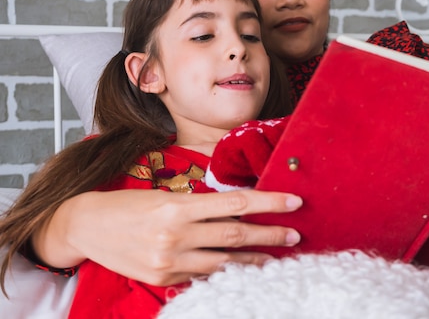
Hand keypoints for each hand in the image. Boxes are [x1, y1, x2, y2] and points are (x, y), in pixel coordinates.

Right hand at [33, 189, 301, 285]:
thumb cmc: (129, 204)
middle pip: (236, 235)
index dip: (269, 203)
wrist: (87, 226)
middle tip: (295, 235)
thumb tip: (239, 209)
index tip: (293, 202)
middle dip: (270, 235)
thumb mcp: (165, 195)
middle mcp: (176, 234)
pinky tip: (241, 269)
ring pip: (224, 262)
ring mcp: (170, 261)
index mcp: (179, 206)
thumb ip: (200, 205)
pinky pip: (202, 276)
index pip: (237, 204)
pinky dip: (224, 272)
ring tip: (276, 256)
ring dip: (254, 260)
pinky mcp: (163, 279)